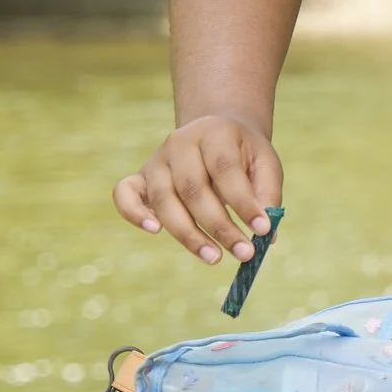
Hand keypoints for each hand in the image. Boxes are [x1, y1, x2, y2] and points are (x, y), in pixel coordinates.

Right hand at [114, 116, 282, 264]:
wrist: (215, 134)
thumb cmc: (242, 154)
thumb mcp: (264, 163)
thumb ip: (267, 193)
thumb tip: (267, 235)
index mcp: (215, 132)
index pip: (226, 169)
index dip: (243, 202)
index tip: (263, 229)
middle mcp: (180, 142)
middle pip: (193, 188)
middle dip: (219, 226)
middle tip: (243, 253)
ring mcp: (156, 159)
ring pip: (164, 199)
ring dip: (188, 234)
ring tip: (214, 258)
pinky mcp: (139, 176)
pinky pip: (124, 194)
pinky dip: (134, 213)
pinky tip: (156, 231)